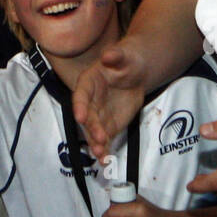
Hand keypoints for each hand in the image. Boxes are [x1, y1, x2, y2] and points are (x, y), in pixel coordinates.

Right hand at [72, 43, 146, 162]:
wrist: (136, 73)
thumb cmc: (127, 60)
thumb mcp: (124, 55)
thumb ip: (116, 56)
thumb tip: (109, 55)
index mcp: (88, 82)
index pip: (81, 95)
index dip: (80, 106)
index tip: (80, 116)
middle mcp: (90, 101)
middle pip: (87, 117)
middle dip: (92, 129)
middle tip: (100, 139)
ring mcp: (98, 115)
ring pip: (93, 132)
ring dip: (96, 143)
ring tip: (101, 155)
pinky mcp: (109, 126)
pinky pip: (105, 139)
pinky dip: (105, 150)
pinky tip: (106, 161)